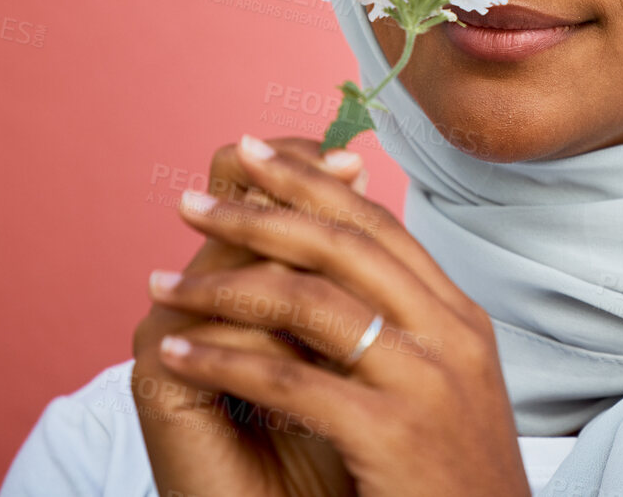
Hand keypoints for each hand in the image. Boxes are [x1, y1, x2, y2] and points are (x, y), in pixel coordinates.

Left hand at [142, 135, 531, 496]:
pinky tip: (179, 353)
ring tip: (162, 285)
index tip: (250, 158)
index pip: (377, 228)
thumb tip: (337, 270)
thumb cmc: (450, 479)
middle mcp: (450, 335)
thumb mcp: (448, 386)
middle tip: (191, 200)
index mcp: (460, 318)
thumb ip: (407, 325)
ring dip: (223, 287)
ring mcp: (426, 383)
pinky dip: (224, 362)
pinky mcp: (391, 433)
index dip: (309, 185)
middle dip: (258, 213)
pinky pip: (288, 382)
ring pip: (311, 304)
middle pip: (343, 247)